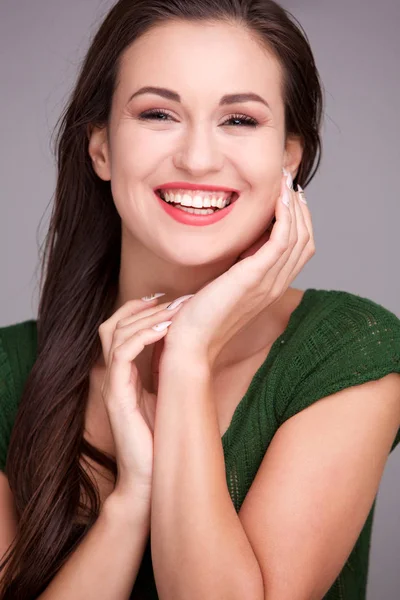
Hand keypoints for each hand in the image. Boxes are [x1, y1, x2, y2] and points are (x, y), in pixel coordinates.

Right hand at [98, 296, 183, 503]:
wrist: (152, 479)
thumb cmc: (162, 440)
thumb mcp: (167, 396)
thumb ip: (167, 370)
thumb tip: (187, 345)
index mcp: (125, 373)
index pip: (120, 328)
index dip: (139, 308)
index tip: (168, 299)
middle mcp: (115, 376)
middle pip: (113, 324)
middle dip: (144, 307)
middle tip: (176, 300)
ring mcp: (113, 386)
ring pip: (115, 334)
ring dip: (146, 318)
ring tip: (175, 312)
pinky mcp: (116, 397)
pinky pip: (121, 356)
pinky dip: (141, 337)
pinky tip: (165, 331)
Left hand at [162, 171, 314, 367]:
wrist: (191, 342)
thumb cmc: (200, 316)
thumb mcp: (224, 284)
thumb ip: (238, 266)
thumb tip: (239, 242)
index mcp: (271, 286)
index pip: (300, 248)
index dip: (299, 219)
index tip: (287, 194)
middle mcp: (276, 284)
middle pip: (305, 239)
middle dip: (301, 207)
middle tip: (289, 180)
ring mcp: (268, 282)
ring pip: (298, 237)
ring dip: (295, 205)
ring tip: (286, 182)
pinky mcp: (254, 277)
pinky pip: (281, 240)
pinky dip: (285, 216)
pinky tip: (279, 198)